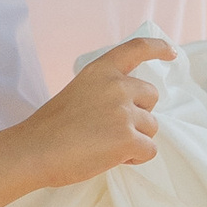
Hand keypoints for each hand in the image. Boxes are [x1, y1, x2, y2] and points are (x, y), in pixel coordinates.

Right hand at [18, 37, 172, 185]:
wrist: (35, 150)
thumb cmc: (50, 128)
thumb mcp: (78, 92)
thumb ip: (104, 92)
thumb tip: (128, 109)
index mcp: (101, 70)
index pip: (136, 49)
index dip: (158, 48)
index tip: (171, 52)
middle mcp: (117, 86)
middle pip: (151, 97)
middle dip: (140, 113)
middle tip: (112, 128)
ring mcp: (124, 112)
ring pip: (151, 127)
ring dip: (135, 139)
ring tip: (105, 146)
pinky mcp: (128, 138)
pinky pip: (149, 150)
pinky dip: (135, 158)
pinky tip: (111, 158)